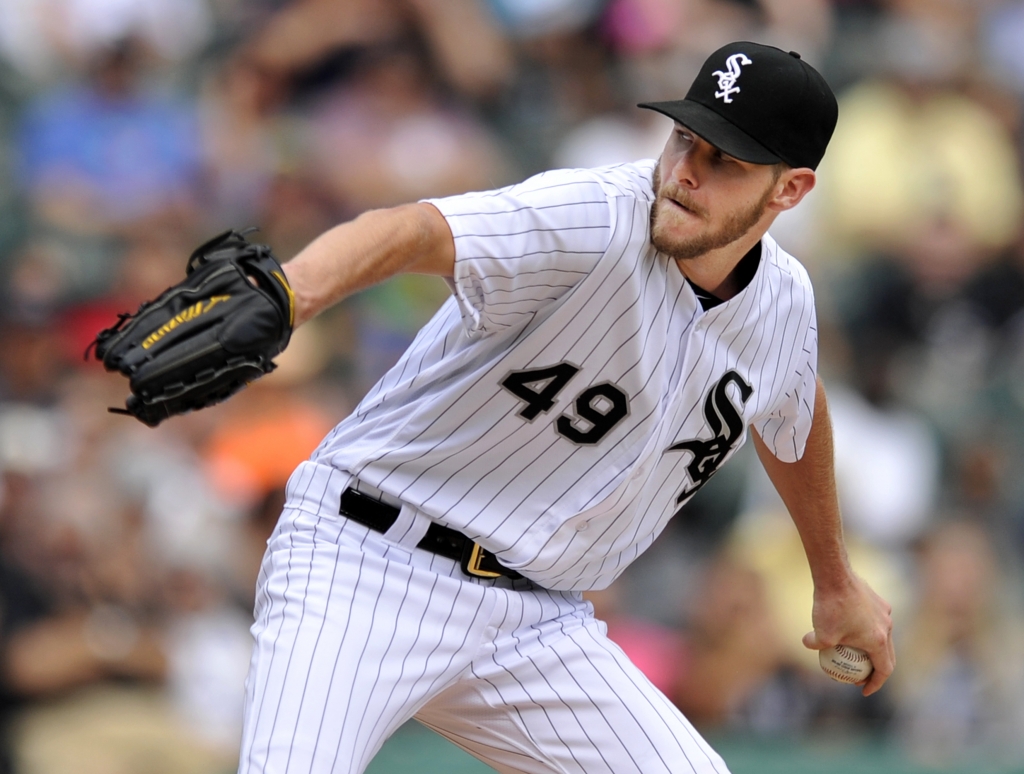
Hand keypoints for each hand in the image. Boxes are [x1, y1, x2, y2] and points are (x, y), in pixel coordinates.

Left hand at [803, 574, 894, 695]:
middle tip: (860, 676)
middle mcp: (887, 627)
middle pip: (887, 656)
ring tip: (855, 653)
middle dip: (876, 670)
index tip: (863, 690)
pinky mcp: (879, 601)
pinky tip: (849, 627)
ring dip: (872, 649)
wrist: (835, 575)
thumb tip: (809, 645)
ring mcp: (885, 613)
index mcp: (878, 641)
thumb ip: (815, 645)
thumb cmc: (830, 607)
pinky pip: (876, 621)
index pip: (884, 670)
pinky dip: (868, 630)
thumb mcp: (820, 634)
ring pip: (883, 637)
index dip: (875, 683)